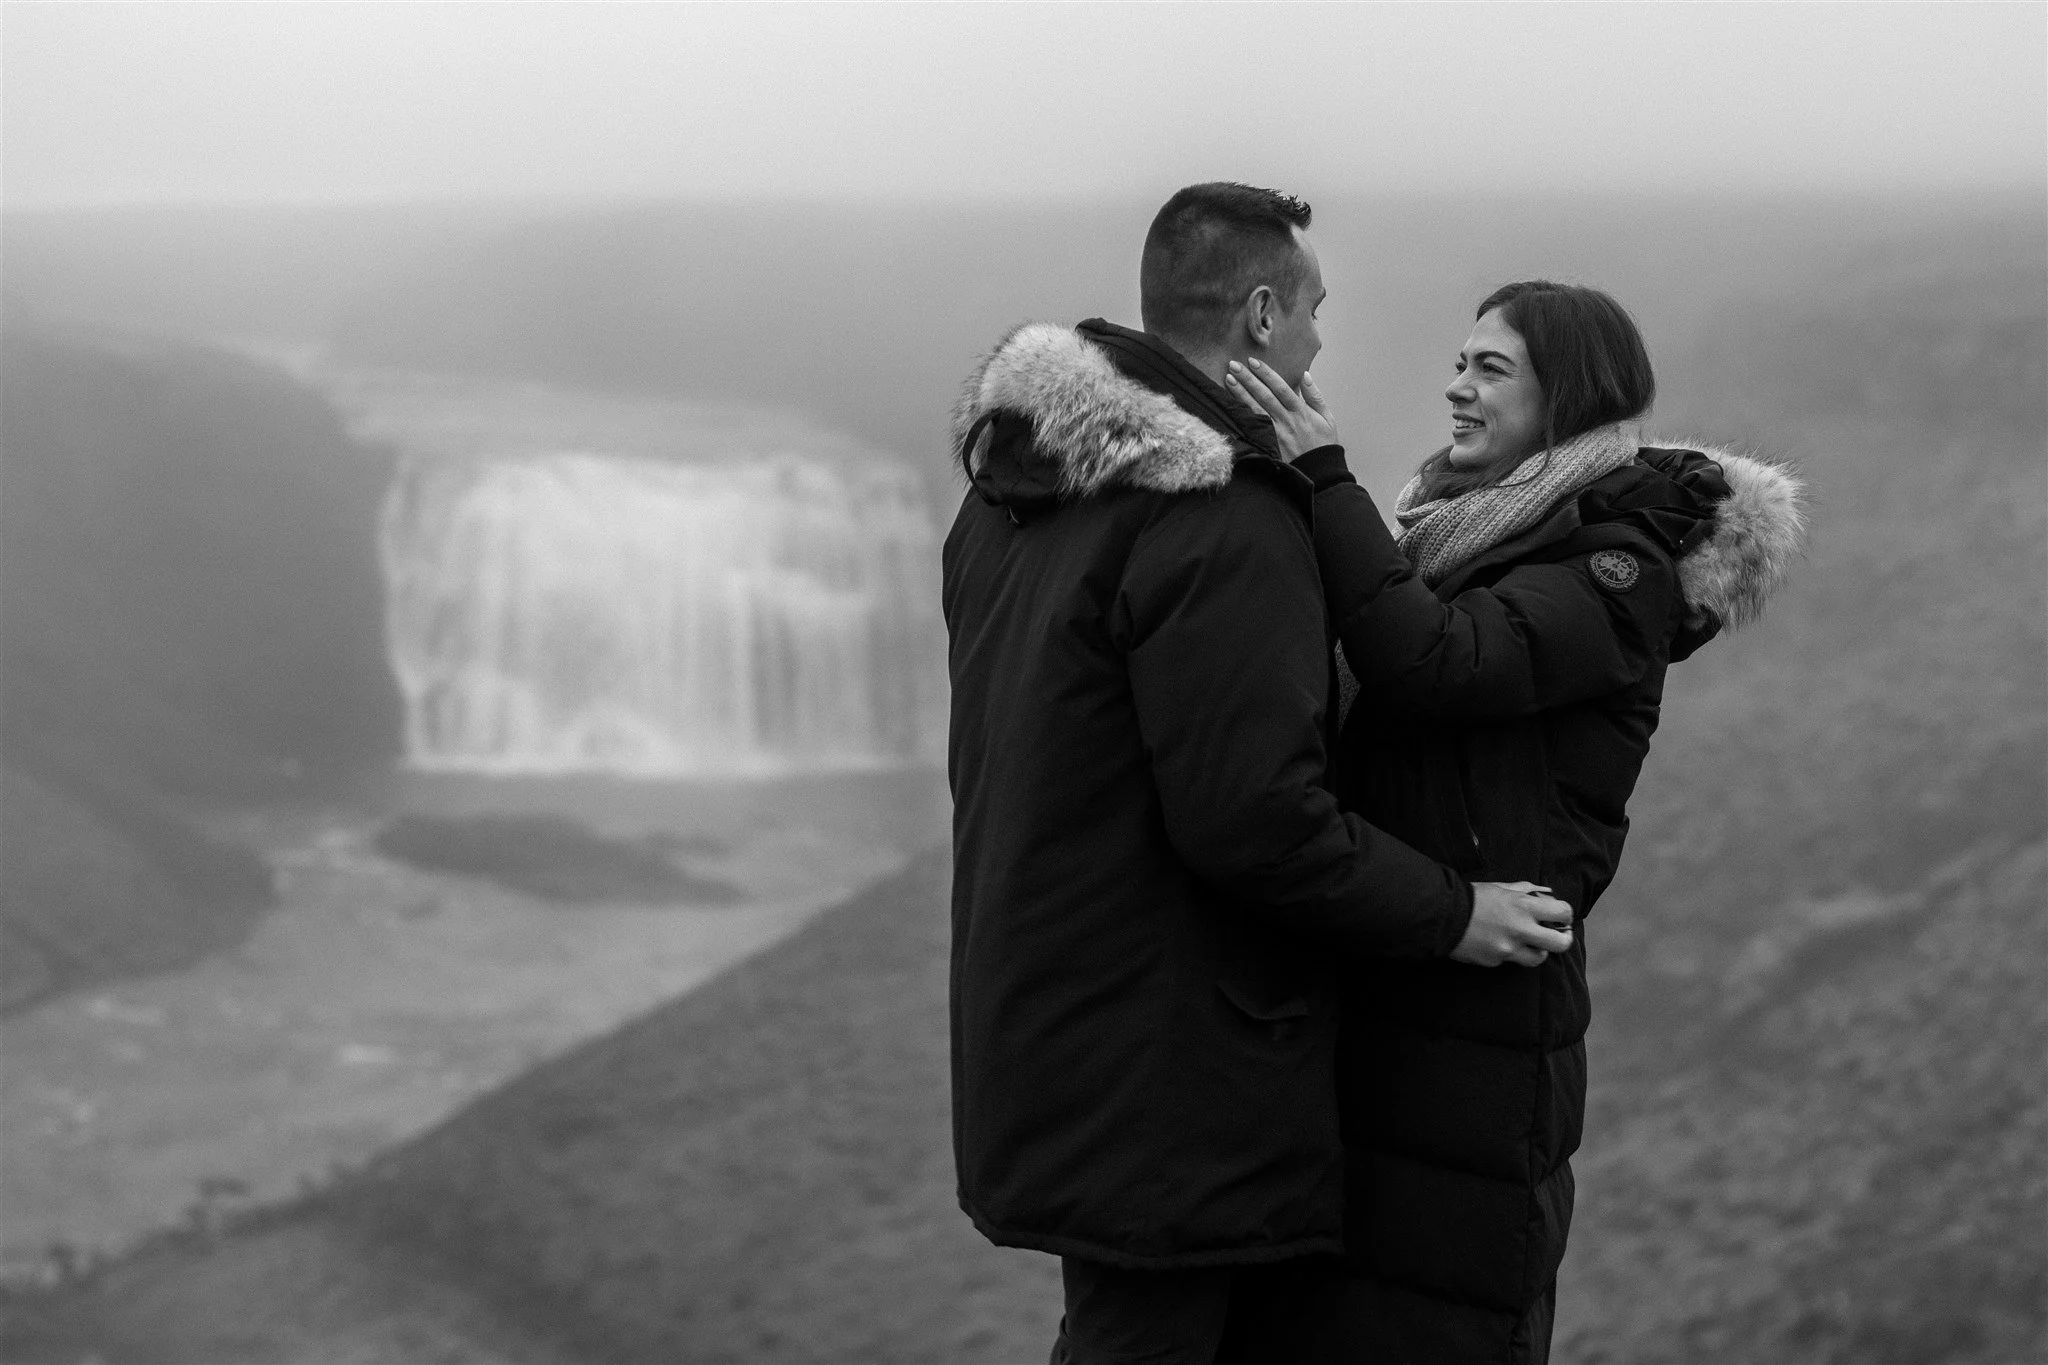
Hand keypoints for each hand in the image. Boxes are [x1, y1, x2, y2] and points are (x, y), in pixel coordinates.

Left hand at [1224, 357, 1341, 461]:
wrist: (1319, 472)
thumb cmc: (1323, 444)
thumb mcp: (1327, 418)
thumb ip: (1315, 396)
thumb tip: (1305, 375)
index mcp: (1301, 412)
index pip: (1280, 388)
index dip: (1266, 374)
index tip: (1253, 361)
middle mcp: (1286, 421)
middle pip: (1264, 396)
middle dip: (1248, 379)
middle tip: (1234, 365)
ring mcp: (1275, 433)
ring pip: (1255, 410)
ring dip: (1240, 394)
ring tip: (1228, 380)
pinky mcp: (1268, 445)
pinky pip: (1253, 428)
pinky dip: (1242, 416)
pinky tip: (1231, 406)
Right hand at [1451, 881, 1574, 966]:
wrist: (1442, 916)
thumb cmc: (1472, 897)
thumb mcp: (1501, 888)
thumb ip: (1526, 890)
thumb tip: (1548, 893)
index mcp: (1523, 906)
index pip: (1563, 912)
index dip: (1565, 914)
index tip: (1560, 916)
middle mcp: (1520, 929)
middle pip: (1561, 943)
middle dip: (1563, 939)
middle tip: (1558, 935)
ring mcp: (1508, 948)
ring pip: (1539, 958)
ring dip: (1537, 950)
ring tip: (1526, 941)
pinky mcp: (1496, 961)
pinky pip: (1511, 960)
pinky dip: (1509, 953)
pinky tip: (1496, 942)